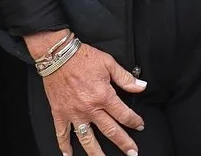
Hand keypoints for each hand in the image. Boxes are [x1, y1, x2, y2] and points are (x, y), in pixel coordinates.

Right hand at [36, 40, 145, 155]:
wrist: (58, 55)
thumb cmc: (83, 58)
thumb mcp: (109, 63)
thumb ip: (126, 78)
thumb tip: (142, 86)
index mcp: (103, 96)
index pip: (123, 114)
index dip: (134, 121)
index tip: (139, 125)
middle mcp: (89, 108)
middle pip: (110, 131)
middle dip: (123, 143)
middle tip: (132, 153)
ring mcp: (74, 114)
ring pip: (87, 139)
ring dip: (96, 153)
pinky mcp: (59, 114)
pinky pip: (62, 134)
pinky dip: (64, 147)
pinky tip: (69, 155)